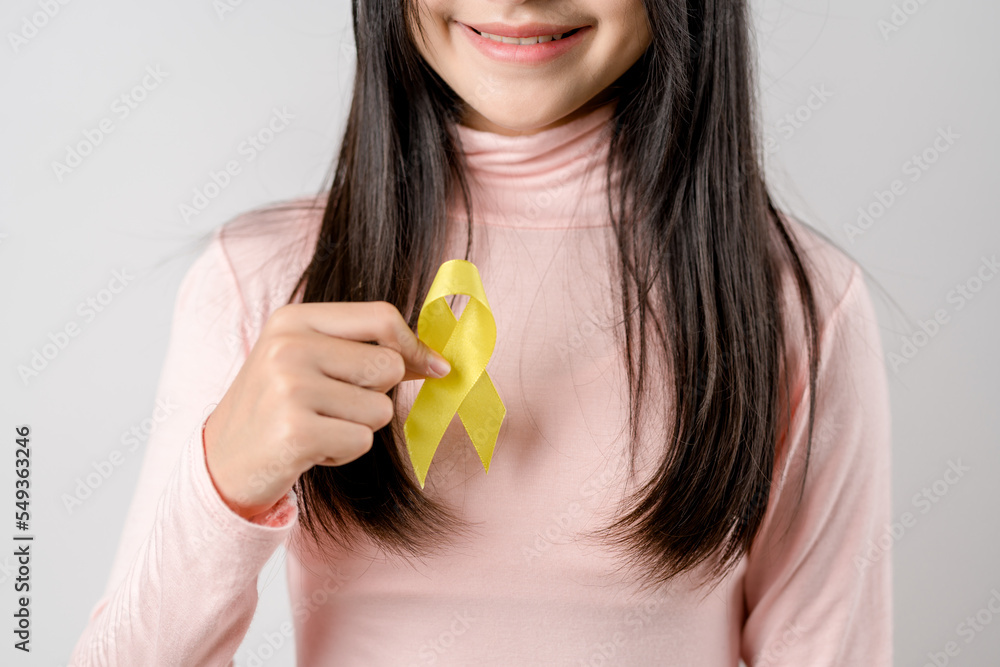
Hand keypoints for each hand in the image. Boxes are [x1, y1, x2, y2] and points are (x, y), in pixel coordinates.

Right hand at [203, 301, 450, 519]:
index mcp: (294, 319)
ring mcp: (289, 388)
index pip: (381, 317)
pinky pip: (361, 441)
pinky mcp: (296, 432)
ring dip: (358, 426)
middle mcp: (289, 346)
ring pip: (380, 408)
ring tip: (317, 426)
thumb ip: (364, 350)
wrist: (220, 462)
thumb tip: (436, 361)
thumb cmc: (278, 408)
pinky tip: (310, 449)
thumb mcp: (309, 360)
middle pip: (388, 365)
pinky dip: (344, 453)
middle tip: (334, 406)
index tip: (434, 367)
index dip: (415, 345)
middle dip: (376, 394)